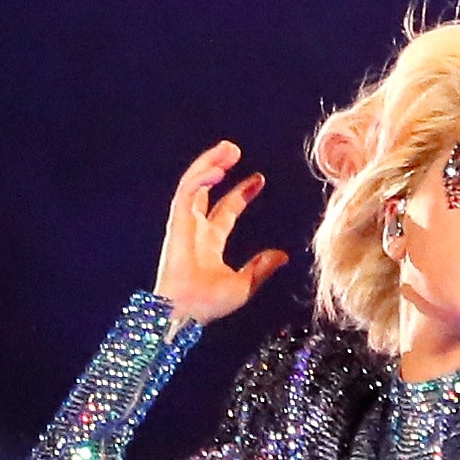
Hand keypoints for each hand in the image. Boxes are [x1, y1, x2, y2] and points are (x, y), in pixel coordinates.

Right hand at [155, 140, 289, 327]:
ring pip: (194, 183)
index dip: (241, 193)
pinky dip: (201, 177)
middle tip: (235, 150)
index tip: (259, 179)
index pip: (225, 210)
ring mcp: (184, 224)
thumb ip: (260, 268)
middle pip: (205, 189)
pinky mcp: (176, 222)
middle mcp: (195, 229)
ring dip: (209, 163)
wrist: (186, 311)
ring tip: (228, 148)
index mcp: (209, 243)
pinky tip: (218, 169)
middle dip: (218, 167)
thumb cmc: (208, 305)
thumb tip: (283, 255)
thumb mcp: (244, 285)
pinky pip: (187, 191)